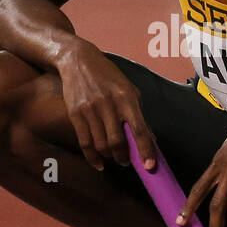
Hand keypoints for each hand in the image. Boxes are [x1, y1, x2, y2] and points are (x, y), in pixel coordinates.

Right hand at [55, 41, 156, 170]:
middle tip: (127, 161)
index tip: (150, 166)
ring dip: (110, 157)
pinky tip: (99, 163)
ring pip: (101, 145)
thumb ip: (139, 114)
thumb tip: (151, 140)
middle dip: (124, 157)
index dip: (145, 150)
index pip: (139, 129)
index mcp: (127, 97)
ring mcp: (90, 109)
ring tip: (114, 158)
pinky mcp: (75, 114)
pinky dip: (93, 158)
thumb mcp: (129, 89)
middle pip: (117, 142)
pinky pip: (85, 143)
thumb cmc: (108, 76)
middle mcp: (109, 104)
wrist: (78, 60)